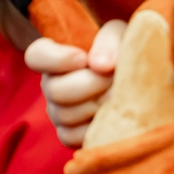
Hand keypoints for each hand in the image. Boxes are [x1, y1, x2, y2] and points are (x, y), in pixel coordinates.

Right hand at [25, 20, 125, 146]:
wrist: (137, 80)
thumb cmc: (122, 52)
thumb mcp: (120, 37)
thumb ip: (109, 42)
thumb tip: (99, 65)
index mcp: (56, 57)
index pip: (36, 56)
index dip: (57, 59)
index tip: (83, 58)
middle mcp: (51, 85)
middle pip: (56, 91)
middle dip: (92, 84)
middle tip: (115, 78)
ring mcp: (58, 113)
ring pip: (66, 116)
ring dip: (99, 106)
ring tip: (119, 95)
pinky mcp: (69, 135)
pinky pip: (73, 137)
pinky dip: (96, 128)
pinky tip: (112, 115)